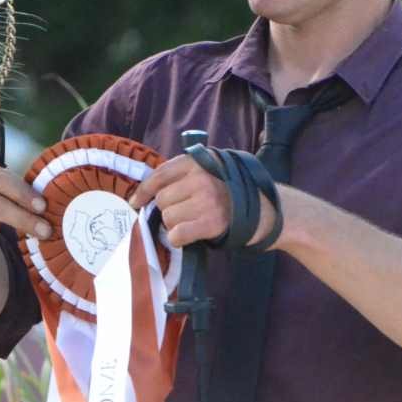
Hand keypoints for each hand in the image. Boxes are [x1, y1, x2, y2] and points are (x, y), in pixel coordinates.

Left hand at [129, 155, 279, 249]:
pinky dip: (177, 238)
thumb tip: (148, 193)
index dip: (143, 191)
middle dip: (167, 210)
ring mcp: (206, 201)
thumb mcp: (210, 171)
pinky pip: (177, 234)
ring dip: (174, 225)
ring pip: (168, 217)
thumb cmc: (232, 191)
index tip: (135, 202)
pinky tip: (187, 236)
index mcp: (197, 162)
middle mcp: (200, 179)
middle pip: (162, 199)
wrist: (266, 209)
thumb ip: (183, 176)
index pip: (159, 175)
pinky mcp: (211, 223)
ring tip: (191, 223)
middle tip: (181, 214)